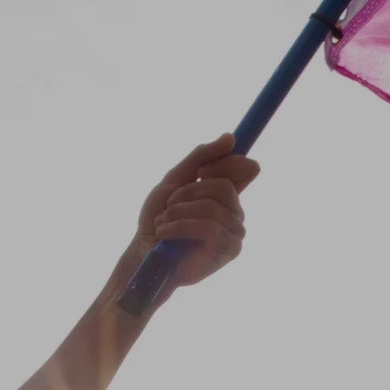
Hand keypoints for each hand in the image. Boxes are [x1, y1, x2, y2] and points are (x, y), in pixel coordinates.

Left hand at [130, 134, 259, 289]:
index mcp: (226, 195)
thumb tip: (231, 137)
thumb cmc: (158, 219)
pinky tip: (166, 234)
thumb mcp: (175, 180)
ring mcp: (235, 233)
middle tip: (170, 205)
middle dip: (189, 192)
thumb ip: (201, 157)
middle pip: (225, 186)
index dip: (225, 163)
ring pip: (214, 207)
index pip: (246, 168)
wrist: (144, 252)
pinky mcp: (229, 251)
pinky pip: (210, 227)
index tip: (200, 172)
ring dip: (179, 212)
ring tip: (164, 223)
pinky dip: (181, 226)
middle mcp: (235, 212)